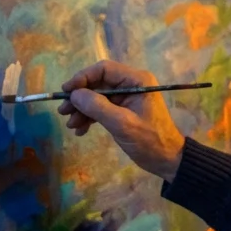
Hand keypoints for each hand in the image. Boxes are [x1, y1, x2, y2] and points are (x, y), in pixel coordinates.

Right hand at [57, 60, 185, 181]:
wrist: (167, 160)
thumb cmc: (150, 140)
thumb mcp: (122, 123)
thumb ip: (97, 107)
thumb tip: (74, 94)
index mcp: (137, 80)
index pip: (104, 70)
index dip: (82, 78)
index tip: (66, 91)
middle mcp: (131, 85)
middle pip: (98, 83)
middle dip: (80, 97)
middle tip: (63, 111)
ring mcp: (127, 98)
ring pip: (97, 97)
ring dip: (82, 109)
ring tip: (70, 124)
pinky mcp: (123, 111)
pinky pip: (102, 109)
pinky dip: (90, 117)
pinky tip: (80, 130)